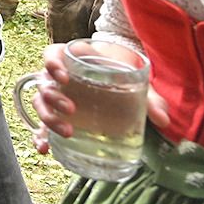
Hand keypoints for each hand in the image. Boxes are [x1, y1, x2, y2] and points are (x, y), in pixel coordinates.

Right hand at [29, 43, 170, 153]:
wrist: (119, 76)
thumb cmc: (122, 72)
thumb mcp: (136, 78)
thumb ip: (150, 97)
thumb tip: (163, 120)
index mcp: (72, 59)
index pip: (51, 55)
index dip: (52, 65)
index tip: (65, 78)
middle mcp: (58, 77)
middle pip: (44, 84)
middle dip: (53, 99)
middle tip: (72, 110)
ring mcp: (56, 96)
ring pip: (40, 104)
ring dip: (49, 118)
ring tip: (68, 132)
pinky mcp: (58, 114)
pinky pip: (41, 124)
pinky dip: (40, 136)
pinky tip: (43, 148)